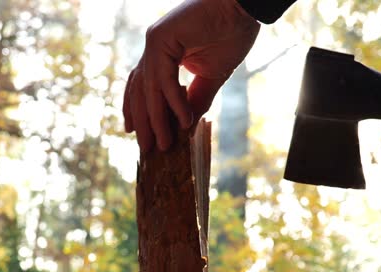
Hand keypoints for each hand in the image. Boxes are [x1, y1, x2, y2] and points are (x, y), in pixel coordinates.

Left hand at [123, 0, 259, 152]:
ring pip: (148, 89)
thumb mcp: (212, 75)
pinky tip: (184, 121)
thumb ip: (196, 98)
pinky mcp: (160, 38)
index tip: (137, 134)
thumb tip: (187, 124)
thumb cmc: (230, 33)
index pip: (143, 87)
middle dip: (143, 122)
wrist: (243, 7)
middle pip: (140, 91)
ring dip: (156, 119)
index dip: (139, 111)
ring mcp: (154, 42)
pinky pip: (164, 79)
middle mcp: (153, 47)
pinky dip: (174, 102)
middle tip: (147, 149)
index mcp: (161, 53)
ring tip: (164, 143)